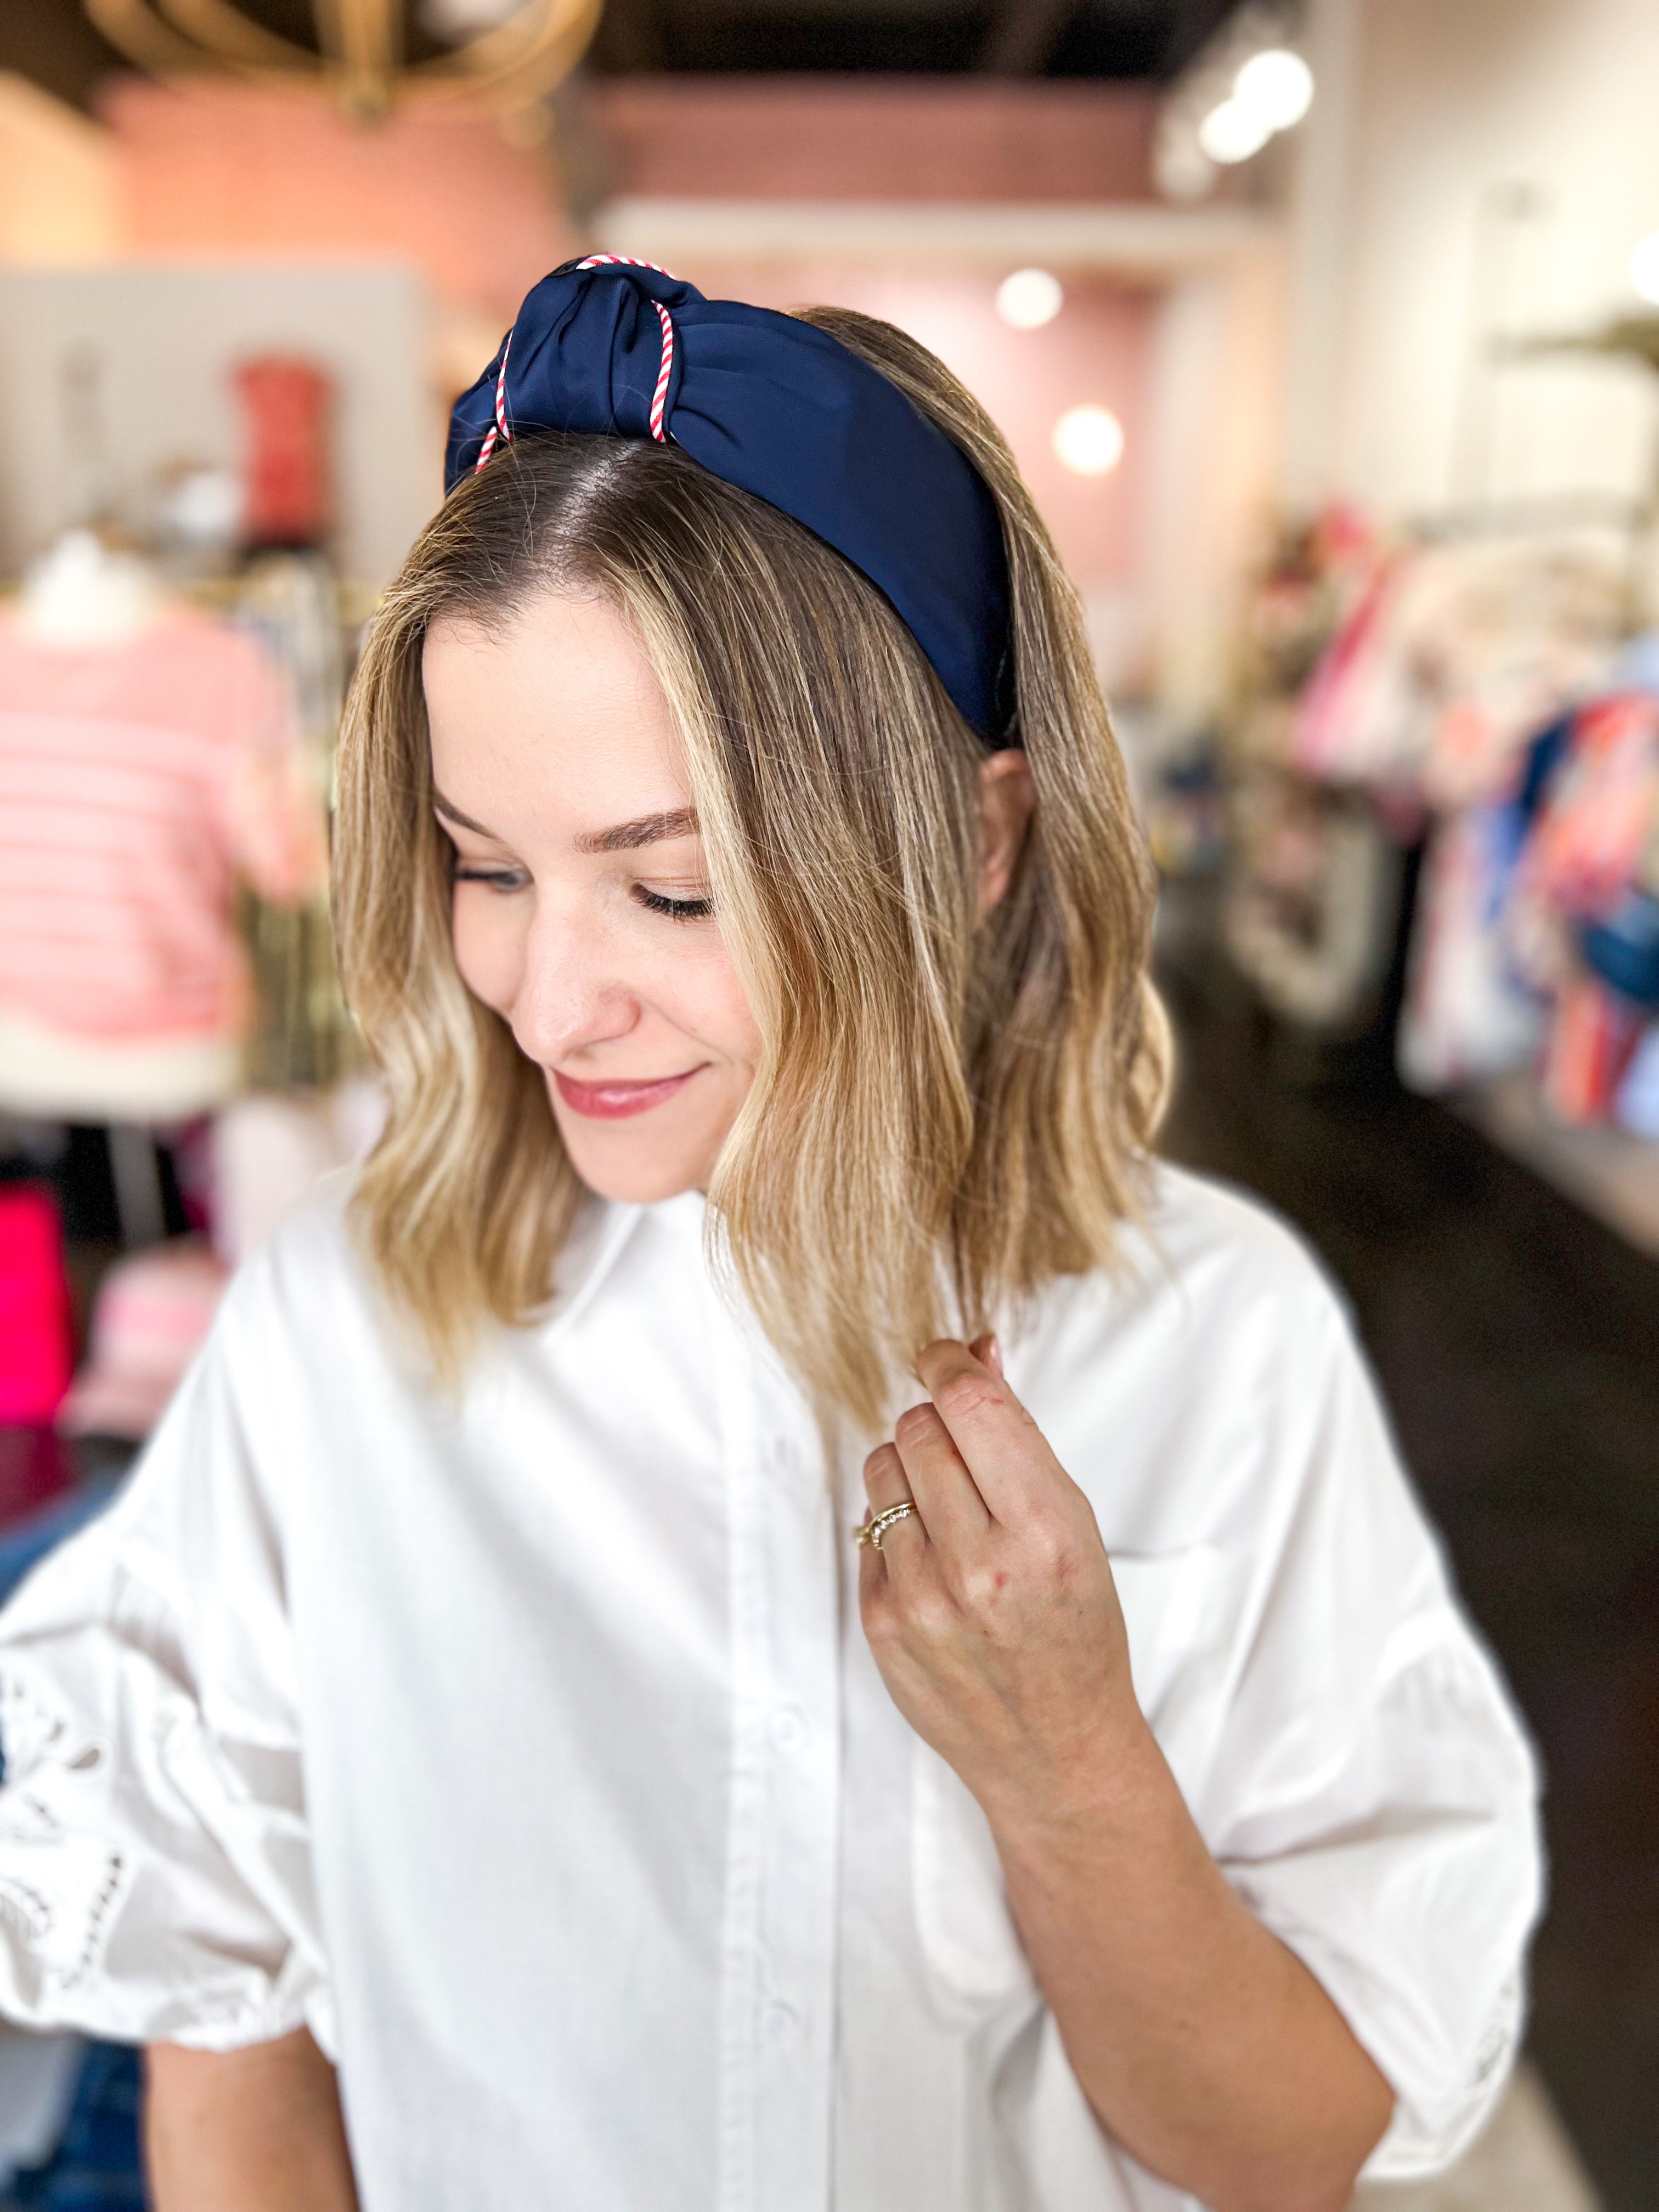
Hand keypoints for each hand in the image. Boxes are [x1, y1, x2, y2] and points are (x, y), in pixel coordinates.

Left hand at [858, 1336, 1143, 1827]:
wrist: (1056, 1747)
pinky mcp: (880, 1622)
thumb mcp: (1074, 1526)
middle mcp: (979, 1565)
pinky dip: (896, 1524)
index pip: (973, 1406)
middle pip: (919, 1428)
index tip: (945, 1355)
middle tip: (964, 1452)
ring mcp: (921, 1598)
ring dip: (909, 1468)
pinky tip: (934, 1558)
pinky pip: (867, 1524)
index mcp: (1045, 1533)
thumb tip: (975, 1351)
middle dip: (938, 1422)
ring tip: (950, 1508)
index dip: (950, 1363)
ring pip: (882, 1467)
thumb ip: (1018, 1437)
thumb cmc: (1075, 1626)